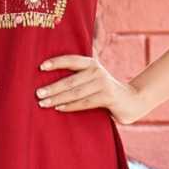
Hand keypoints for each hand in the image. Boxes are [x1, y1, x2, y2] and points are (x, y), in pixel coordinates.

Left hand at [35, 53, 149, 126]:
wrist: (131, 100)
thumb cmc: (104, 90)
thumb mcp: (93, 79)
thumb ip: (78, 77)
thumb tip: (48, 82)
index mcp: (91, 64)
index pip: (71, 60)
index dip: (56, 62)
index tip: (40, 67)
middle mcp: (97, 71)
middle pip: (70, 80)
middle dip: (52, 87)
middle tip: (37, 93)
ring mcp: (103, 84)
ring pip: (75, 92)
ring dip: (57, 98)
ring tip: (43, 103)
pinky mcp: (108, 97)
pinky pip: (84, 102)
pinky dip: (70, 106)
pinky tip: (58, 108)